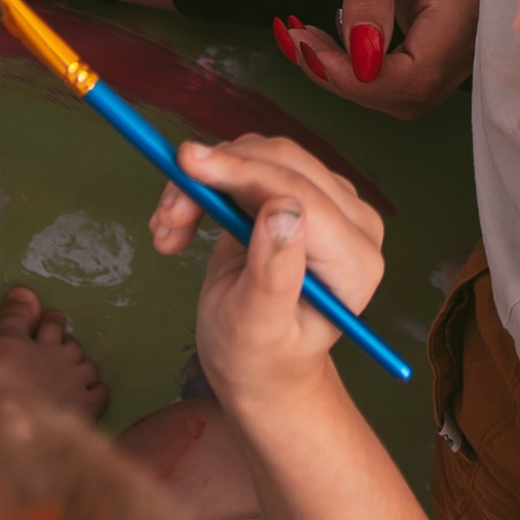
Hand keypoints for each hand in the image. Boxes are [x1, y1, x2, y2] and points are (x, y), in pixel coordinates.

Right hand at [150, 133, 384, 415]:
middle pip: (282, 164)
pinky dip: (208, 182)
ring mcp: (329, 204)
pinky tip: (181, 221)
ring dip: (206, 180)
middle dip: (215, 177)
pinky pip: (250, 162)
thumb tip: (283, 209)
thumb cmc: (260, 359)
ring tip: (169, 229)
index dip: (241, 173)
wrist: (259, 364)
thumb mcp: (258, 328)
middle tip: (164, 217)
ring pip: (261, 155)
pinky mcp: (299, 193)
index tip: (184, 165)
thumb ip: (274, 274)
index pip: (300, 195)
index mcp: (356, 262)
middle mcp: (353, 225)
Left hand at [275, 0, 478, 114]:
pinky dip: (356, 71)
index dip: (362, 79)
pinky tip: (324, 43)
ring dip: (348, 80)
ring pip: (404, 94)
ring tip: (305, 40)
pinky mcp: (436, 41)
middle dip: (348, 81)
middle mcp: (470, 25)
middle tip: (298, 42)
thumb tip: (364, 59)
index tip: (311, 51)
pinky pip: (399, 77)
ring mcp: (456, 36)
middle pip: (412, 91)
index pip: (419, 71)